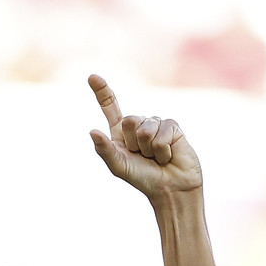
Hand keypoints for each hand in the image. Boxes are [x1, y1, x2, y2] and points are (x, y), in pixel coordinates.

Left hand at [88, 74, 201, 199]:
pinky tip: (168, 155)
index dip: (102, 92)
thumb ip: (105, 150)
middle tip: (143, 157)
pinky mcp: (173, 127)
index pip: (111, 107)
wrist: (171, 188)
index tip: (92, 77)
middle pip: (129, 121)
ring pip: (146, 128)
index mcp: (120, 133)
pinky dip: (162, 149)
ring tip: (156, 158)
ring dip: (149, 149)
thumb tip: (92, 131)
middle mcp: (138, 125)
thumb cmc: (143, 179)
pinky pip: (162, 132)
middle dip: (134, 143)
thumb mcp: (119, 167)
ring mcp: (156, 124)